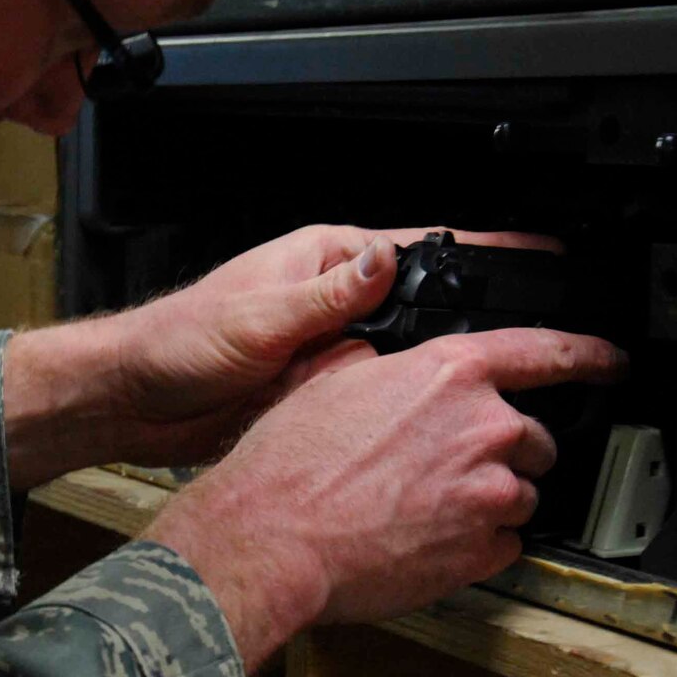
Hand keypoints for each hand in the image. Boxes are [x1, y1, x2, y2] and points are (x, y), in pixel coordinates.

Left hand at [100, 223, 560, 466]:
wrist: (135, 402)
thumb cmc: (177, 343)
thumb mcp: (257, 318)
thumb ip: (323, 295)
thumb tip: (382, 261)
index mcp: (324, 260)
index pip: (422, 247)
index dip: (484, 251)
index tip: (542, 254)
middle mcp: (332, 296)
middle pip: (427, 303)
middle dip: (475, 323)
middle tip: (538, 344)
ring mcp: (329, 342)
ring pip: (407, 355)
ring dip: (436, 375)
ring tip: (488, 394)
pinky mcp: (320, 385)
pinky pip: (377, 392)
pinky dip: (399, 407)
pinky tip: (425, 428)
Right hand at [141, 325, 625, 671]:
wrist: (271, 537)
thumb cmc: (288, 465)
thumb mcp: (329, 380)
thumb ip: (384, 367)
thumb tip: (387, 367)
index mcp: (448, 373)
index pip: (546, 353)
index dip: (588, 355)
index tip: (611, 362)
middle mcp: (482, 428)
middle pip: (534, 438)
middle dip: (505, 453)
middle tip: (448, 469)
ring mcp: (488, 493)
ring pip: (522, 495)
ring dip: (488, 502)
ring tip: (426, 509)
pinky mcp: (482, 552)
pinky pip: (504, 546)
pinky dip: (476, 546)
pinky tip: (426, 541)